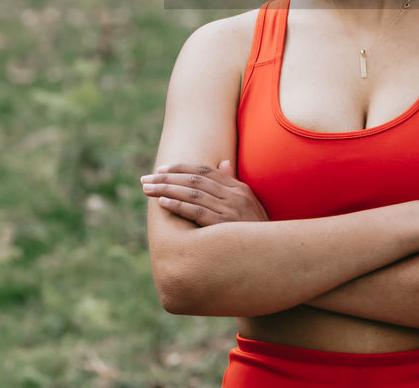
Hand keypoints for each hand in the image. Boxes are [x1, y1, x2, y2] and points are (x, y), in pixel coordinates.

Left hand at [141, 160, 268, 225]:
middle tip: (145, 179)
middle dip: (167, 178)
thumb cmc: (257, 232)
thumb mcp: (250, 204)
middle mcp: (235, 196)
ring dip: (166, 190)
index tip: (161, 170)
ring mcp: (231, 210)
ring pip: (193, 194)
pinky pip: (197, 212)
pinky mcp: (225, 226)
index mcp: (240, 189)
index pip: (205, 171)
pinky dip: (178, 206)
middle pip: (195, 180)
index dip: (181, 168)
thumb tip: (223, 162)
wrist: (273, 256)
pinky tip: (162, 204)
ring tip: (148, 189)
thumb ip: (234, 184)